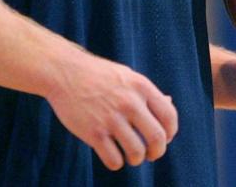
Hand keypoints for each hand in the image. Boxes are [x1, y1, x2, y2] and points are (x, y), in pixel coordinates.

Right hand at [46, 54, 177, 170]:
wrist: (64, 72)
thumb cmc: (98, 75)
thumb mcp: (127, 76)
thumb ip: (147, 92)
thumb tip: (169, 103)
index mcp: (141, 86)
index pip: (169, 116)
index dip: (171, 132)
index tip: (165, 138)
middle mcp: (129, 102)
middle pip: (157, 138)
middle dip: (157, 152)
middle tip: (151, 154)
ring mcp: (111, 118)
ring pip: (136, 153)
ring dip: (136, 159)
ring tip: (131, 155)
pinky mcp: (93, 133)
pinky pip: (114, 160)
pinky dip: (116, 163)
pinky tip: (113, 155)